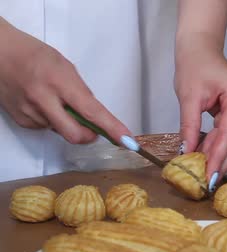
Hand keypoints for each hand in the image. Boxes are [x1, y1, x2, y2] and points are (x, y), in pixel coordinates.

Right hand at [0, 19, 129, 143]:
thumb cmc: (36, 56)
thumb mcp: (66, 68)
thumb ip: (81, 93)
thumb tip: (96, 116)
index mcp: (60, 82)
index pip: (91, 111)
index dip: (111, 128)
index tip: (126, 139)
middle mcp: (43, 100)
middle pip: (75, 134)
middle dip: (90, 136)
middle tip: (95, 129)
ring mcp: (30, 113)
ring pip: (62, 132)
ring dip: (69, 124)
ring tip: (58, 102)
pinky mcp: (21, 121)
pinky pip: (47, 129)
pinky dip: (53, 122)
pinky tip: (44, 105)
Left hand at [175, 43, 226, 181]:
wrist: (200, 48)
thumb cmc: (194, 65)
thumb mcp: (188, 97)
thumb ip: (189, 127)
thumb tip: (187, 153)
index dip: (219, 157)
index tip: (209, 177)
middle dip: (222, 161)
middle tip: (209, 182)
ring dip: (220, 154)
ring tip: (205, 171)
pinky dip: (219, 144)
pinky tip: (207, 154)